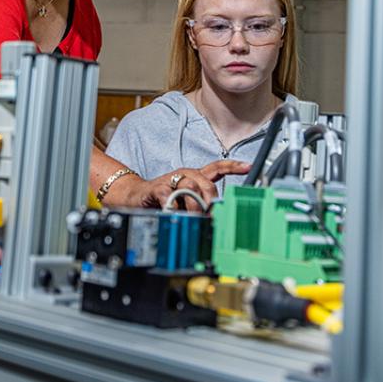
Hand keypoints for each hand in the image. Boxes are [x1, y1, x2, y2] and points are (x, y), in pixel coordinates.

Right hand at [106, 161, 249, 211]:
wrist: (135, 197)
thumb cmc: (163, 199)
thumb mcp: (186, 200)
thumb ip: (201, 204)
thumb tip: (217, 216)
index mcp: (194, 177)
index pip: (217, 167)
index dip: (233, 166)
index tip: (247, 166)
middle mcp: (185, 175)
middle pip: (206, 182)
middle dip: (211, 200)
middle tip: (211, 214)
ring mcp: (171, 180)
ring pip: (190, 186)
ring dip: (194, 203)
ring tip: (193, 216)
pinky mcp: (156, 188)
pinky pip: (169, 194)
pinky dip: (173, 204)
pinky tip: (174, 211)